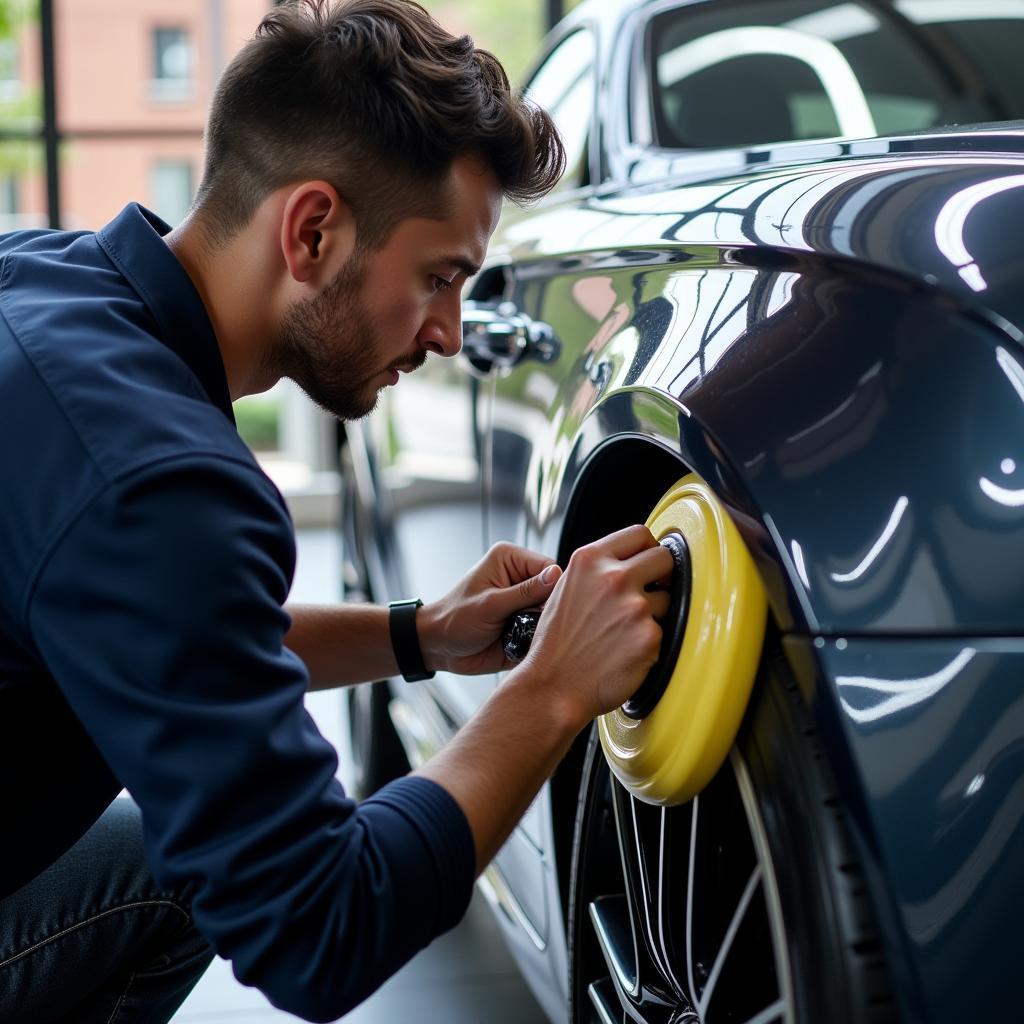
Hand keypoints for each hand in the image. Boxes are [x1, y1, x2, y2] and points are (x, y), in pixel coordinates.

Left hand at [419, 542, 563, 675]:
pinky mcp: (525, 623)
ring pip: (553, 612)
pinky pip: (544, 630)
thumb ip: (525, 592)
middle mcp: (520, 579)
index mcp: (510, 560)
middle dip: (550, 610)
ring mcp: (524, 603)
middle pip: (555, 591)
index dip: (556, 586)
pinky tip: (532, 647)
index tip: (550, 606)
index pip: (549, 566)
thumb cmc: (454, 619)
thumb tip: (555, 575)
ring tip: (530, 637)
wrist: (438, 647)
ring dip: (546, 626)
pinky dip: (542, 639)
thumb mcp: (490, 605)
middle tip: (537, 625)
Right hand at [515, 525, 673, 725]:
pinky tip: (627, 650)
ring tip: (626, 631)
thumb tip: (630, 560)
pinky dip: (651, 640)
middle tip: (650, 593)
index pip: (639, 534)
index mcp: (589, 560)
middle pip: (663, 557)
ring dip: (655, 612)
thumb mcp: (566, 588)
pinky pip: (665, 629)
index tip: (648, 562)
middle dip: (660, 575)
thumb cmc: (557, 644)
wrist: (553, 686)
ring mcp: (634, 606)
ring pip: (667, 597)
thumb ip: (597, 569)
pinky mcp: (649, 635)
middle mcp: (612, 578)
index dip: (648, 548)